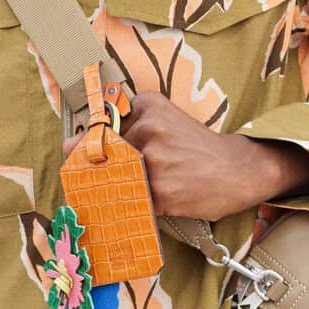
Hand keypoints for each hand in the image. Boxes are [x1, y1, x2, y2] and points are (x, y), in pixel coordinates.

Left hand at [64, 90, 308, 220]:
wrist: (239, 170)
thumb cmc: (199, 149)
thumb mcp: (166, 122)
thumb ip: (124, 129)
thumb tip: (69, 146)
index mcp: (149, 105)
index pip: (102, 126)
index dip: (96, 146)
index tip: (88, 154)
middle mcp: (150, 128)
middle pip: (107, 156)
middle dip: (111, 170)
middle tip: (136, 174)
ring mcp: (155, 160)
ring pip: (118, 181)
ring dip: (127, 189)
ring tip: (155, 184)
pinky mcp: (161, 190)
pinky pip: (135, 201)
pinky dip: (141, 204)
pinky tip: (161, 197)